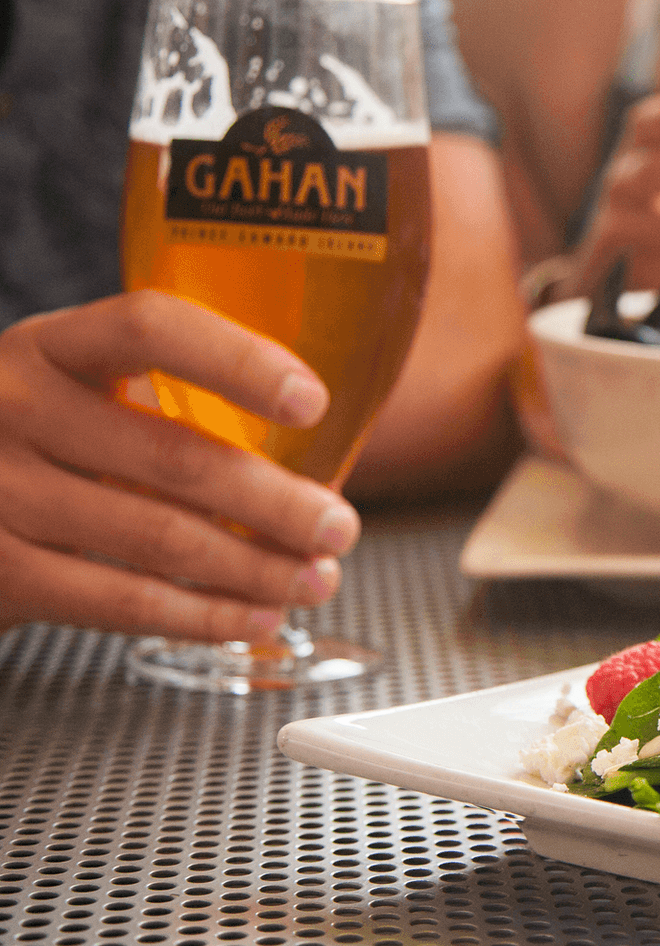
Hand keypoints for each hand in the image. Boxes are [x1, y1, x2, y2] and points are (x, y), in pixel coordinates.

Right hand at [0, 292, 361, 641]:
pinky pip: (122, 601)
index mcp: (53, 346)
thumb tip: (323, 453)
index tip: (314, 402)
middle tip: (339, 527)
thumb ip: (176, 399)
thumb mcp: (86, 392)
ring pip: (159, 538)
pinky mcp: (0, 571)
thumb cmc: (46, 442)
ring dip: (255, 567)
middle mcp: (15, 407)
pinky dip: (204, 616)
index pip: (149, 328)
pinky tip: (256, 617)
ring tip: (315, 579)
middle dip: (276, 502)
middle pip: (173, 456)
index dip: (239, 362)